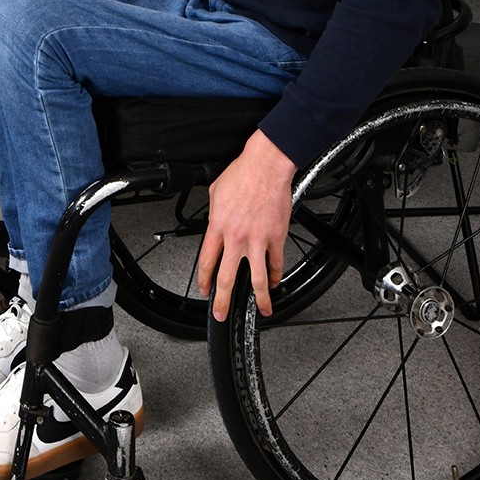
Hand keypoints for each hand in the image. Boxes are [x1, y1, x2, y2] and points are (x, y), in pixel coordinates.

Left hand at [196, 129, 296, 321]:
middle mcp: (236, 237)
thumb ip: (214, 213)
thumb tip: (214, 222)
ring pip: (257, 279)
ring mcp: (257, 240)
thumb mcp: (216, 193)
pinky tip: (275, 282)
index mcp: (218, 226)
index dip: (204, 280)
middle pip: (227, 278)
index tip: (204, 290)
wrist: (266, 166)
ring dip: (259, 299)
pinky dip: (276, 276)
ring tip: (262, 310)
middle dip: (223, 301)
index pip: (206, 262)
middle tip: (221, 314)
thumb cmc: (242, 174)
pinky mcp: (276, 237)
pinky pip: (276, 263)